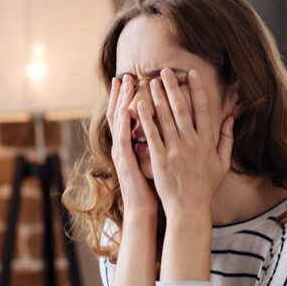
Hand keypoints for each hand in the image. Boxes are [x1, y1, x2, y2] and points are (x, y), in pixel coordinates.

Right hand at [107, 75, 158, 217]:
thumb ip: (158, 143)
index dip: (128, 98)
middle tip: (123, 75)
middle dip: (121, 94)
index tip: (133, 80)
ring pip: (119, 122)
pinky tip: (125, 108)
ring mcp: (121, 153)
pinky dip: (123, 122)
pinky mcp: (124, 161)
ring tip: (123, 84)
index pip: (128, 116)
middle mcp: (122, 146)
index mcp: (130, 144)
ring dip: (120, 101)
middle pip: (119, 114)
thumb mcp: (155, 161)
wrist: (142, 209)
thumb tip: (167, 129)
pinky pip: (122, 138)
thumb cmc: (153, 186)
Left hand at [138, 68, 233, 219]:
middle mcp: (192, 143)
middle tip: (164, 71)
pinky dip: (145, 119)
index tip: (191, 74)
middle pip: (182, 109)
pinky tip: (138, 105)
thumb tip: (231, 117)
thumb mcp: (223, 163)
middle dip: (173, 87)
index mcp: (207, 142)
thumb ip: (226, 139)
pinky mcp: (160, 159)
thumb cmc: (205, 186)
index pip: (203, 109)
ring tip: (150, 82)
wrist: (189, 208)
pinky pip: (152, 135)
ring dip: (158, 98)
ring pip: (165, 119)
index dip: (197, 90)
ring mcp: (175, 151)